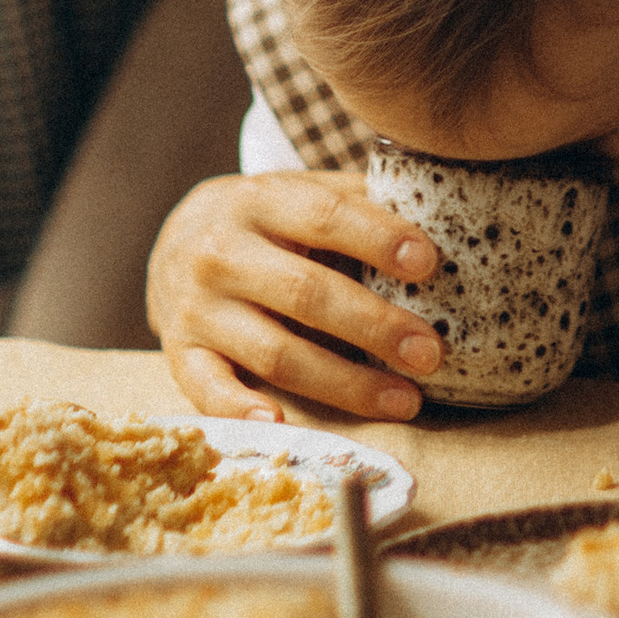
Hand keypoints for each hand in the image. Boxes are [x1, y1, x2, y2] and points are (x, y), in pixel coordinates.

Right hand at [146, 172, 446, 422]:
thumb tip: (442, 214)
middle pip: (306, 293)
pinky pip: (208, 389)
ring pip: (276, 353)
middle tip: (431, 353)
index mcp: (260, 201)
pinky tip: (282, 425)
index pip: (324, 216)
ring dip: (345, 383)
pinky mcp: (180, 354)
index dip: (377, 238)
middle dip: (375, 326)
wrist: (176, 238)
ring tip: (405, 400)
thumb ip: (359, 201)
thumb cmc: (268, 221)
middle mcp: (222, 253)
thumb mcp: (302, 192)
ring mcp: (197, 308)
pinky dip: (240, 411)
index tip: (428, 262)